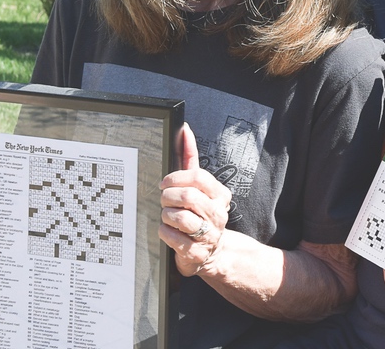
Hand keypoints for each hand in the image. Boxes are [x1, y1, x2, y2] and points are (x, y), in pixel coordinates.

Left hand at [159, 123, 231, 276]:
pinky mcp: (197, 253)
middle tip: (163, 200)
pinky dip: (164, 232)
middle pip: (187, 196)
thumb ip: (190, 157)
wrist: (209, 251)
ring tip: (168, 216)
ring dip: (166, 215)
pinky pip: (173, 237)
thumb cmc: (199, 212)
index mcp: (220, 194)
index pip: (197, 177)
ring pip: (180, 217)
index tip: (165, 183)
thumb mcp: (197, 185)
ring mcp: (210, 235)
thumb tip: (184, 130)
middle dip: (168, 197)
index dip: (176, 178)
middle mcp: (219, 214)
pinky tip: (168, 231)